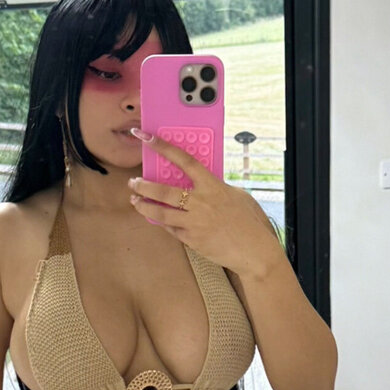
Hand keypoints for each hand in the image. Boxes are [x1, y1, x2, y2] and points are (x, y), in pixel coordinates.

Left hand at [127, 128, 281, 277]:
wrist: (255, 252)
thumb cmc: (251, 223)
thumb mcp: (237, 196)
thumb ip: (217, 188)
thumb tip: (202, 185)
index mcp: (213, 186)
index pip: (184, 161)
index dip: (163, 147)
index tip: (146, 137)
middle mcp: (200, 203)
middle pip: (163, 191)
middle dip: (143, 186)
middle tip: (133, 182)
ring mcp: (194, 223)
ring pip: (160, 213)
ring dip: (144, 206)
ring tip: (135, 201)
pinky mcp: (192, 240)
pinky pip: (172, 229)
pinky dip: (163, 223)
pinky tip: (158, 219)